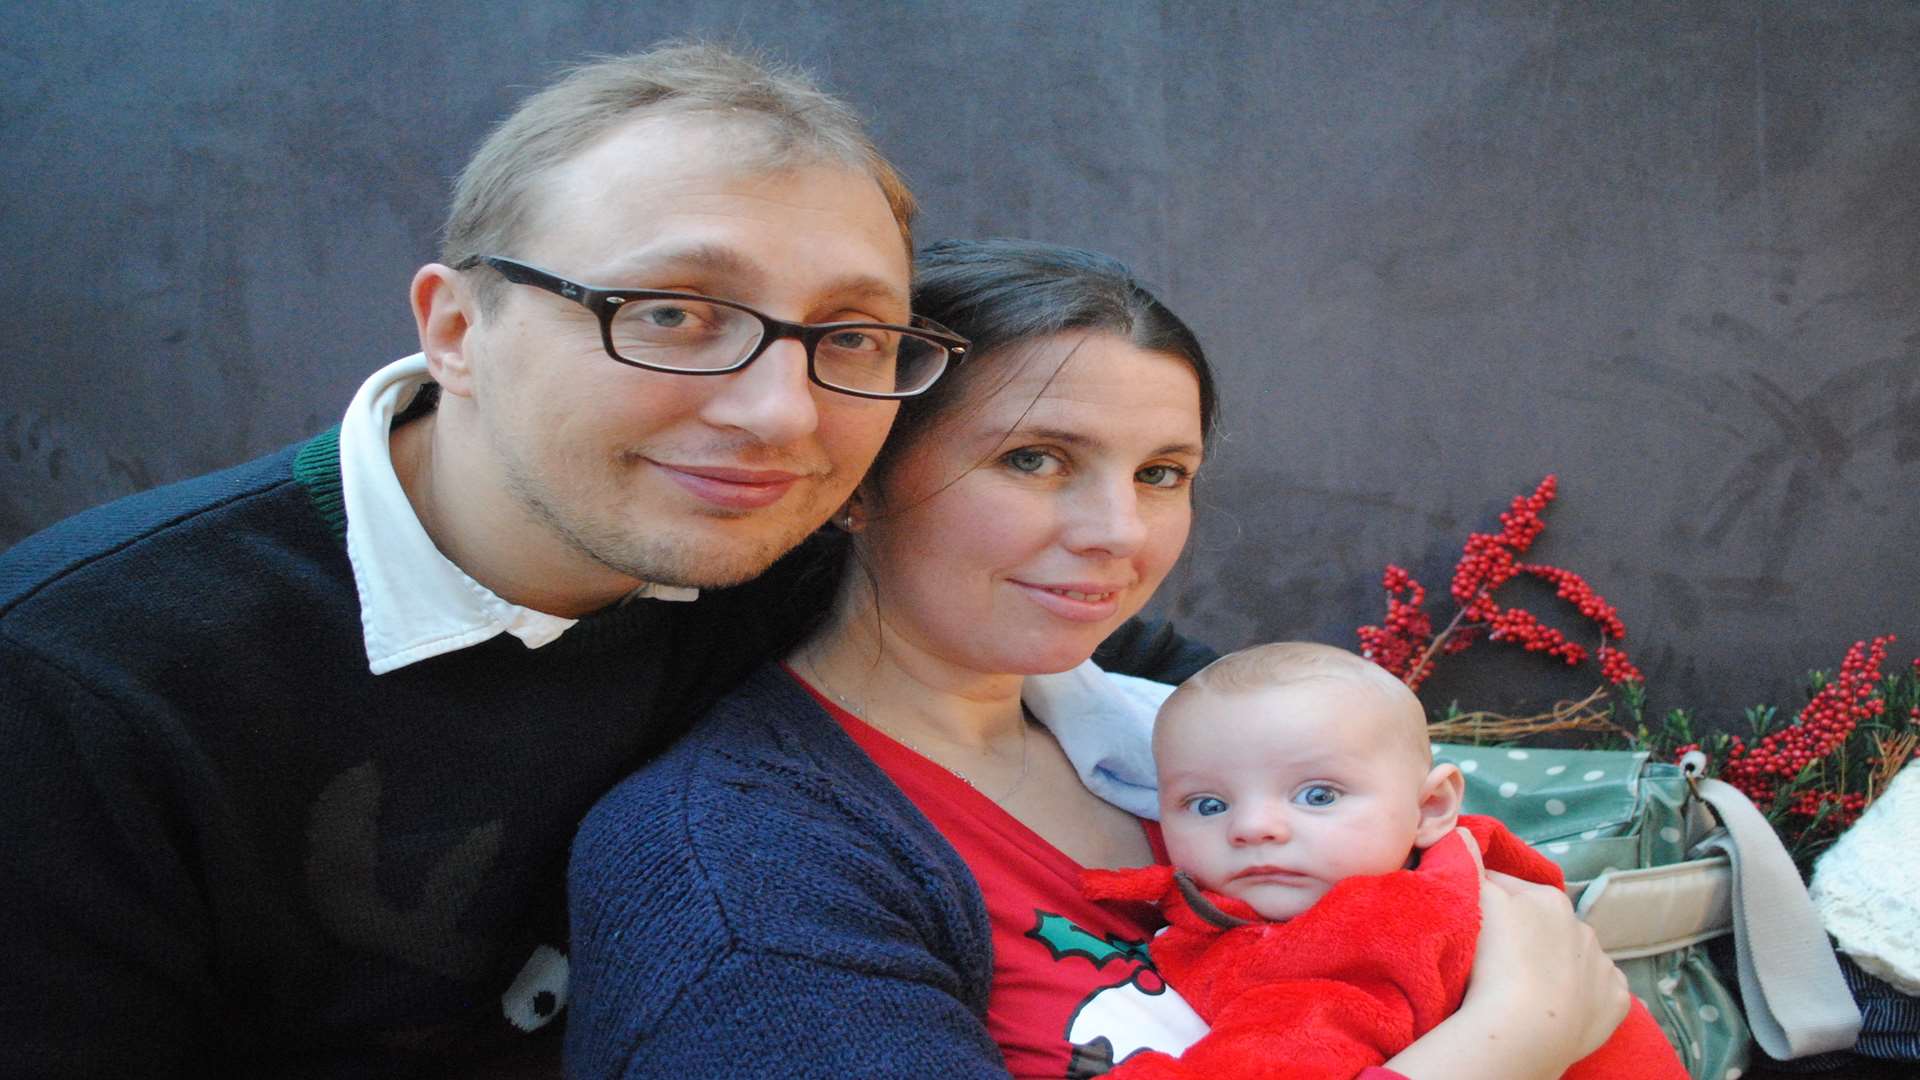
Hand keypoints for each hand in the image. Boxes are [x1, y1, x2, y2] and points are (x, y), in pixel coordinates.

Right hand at [1465, 847, 1630, 1071]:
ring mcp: (1602, 965)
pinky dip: (1583, 995)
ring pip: (1574, 957)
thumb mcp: (1475, 902)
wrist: (1526, 1029)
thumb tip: (1464, 833)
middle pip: (1544, 924)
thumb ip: (1469, 864)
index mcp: (1549, 898)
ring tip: (1526, 988)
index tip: (1468, 921)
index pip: (1508, 888)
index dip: (1485, 901)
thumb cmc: (1495, 960)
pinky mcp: (1616, 1001)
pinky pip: (1598, 990)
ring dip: (1555, 964)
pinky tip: (1560, 1007)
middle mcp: (1583, 926)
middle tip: (1495, 960)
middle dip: (1526, 934)